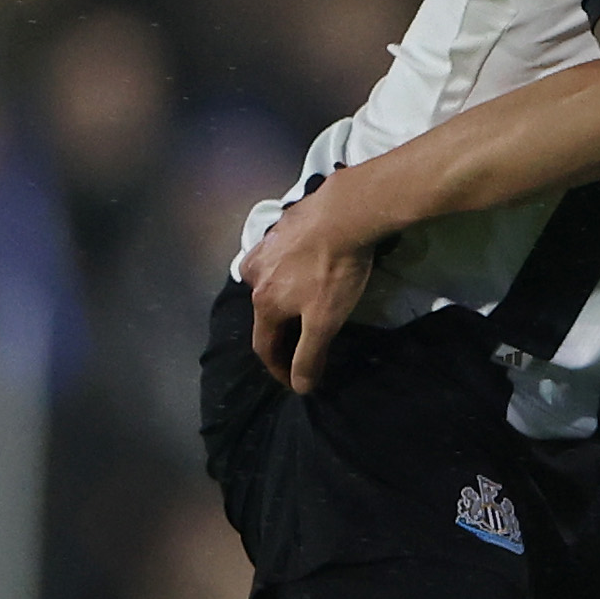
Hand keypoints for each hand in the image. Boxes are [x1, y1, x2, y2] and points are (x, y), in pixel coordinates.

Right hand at [244, 180, 381, 392]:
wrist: (345, 212)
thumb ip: (308, 355)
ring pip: (266, 282)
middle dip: (280, 332)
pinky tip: (301, 266)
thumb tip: (298, 386)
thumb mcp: (324, 321)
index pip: (263, 346)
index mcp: (263, 302)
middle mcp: (254, 275)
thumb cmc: (334, 270)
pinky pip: (277, 257)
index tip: (294, 379)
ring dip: (279, 298)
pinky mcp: (279, 227)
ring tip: (298, 304)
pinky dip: (285, 270)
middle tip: (300, 342)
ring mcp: (264, 247)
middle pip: (264, 314)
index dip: (278, 368)